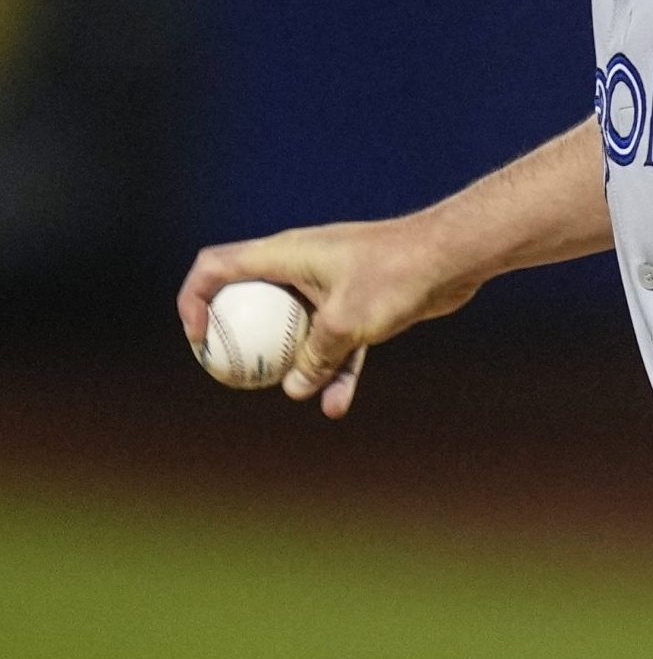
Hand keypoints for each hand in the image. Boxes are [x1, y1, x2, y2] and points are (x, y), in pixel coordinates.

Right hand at [176, 214, 484, 418]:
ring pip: (297, 327)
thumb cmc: (397, 276)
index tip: (198, 339)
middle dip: (239, 337)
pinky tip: (338, 404)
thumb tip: (294, 389)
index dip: (194, 298)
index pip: (217, 266)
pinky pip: (335, 339)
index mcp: (284, 254)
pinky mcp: (360, 301)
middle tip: (233, 374)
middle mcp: (302, 264)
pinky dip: (335, 367)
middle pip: (251, 299)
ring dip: (294, 361)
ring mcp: (331, 283)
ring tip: (295, 395)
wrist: (453, 255)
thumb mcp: (347, 322)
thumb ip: (316, 356)